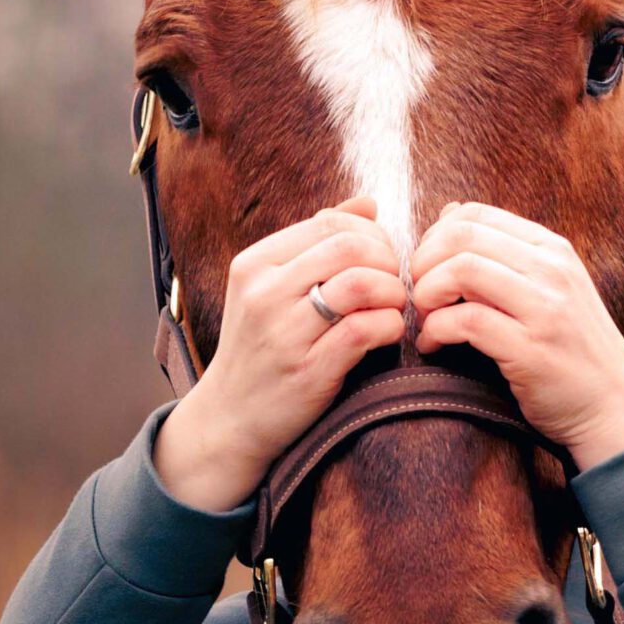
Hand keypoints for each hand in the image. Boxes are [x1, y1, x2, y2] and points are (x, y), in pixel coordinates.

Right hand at [153, 194, 408, 509]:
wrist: (229, 420)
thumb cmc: (261, 348)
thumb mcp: (272, 288)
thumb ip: (317, 242)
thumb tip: (368, 204)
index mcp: (255, 263)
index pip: (331, 223)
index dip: (371, 236)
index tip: (379, 260)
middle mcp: (264, 292)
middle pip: (351, 246)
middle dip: (387, 260)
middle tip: (393, 283)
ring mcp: (284, 332)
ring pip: (362, 282)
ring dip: (393, 292)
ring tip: (392, 307)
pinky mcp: (308, 370)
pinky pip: (366, 329)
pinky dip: (390, 325)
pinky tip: (387, 333)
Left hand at [409, 201, 623, 470]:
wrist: (615, 407)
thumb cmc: (574, 351)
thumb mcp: (549, 289)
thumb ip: (502, 254)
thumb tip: (450, 214)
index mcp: (553, 250)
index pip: (476, 215)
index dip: (436, 237)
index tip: (428, 268)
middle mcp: (552, 271)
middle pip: (463, 236)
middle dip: (425, 262)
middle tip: (419, 293)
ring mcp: (545, 308)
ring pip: (462, 270)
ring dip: (428, 293)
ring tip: (427, 317)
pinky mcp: (532, 349)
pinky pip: (465, 321)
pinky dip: (436, 330)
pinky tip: (434, 344)